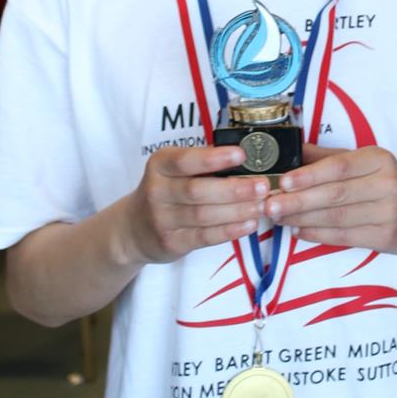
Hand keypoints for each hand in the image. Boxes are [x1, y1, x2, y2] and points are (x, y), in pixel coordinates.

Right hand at [127, 145, 267, 264]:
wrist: (134, 228)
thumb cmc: (165, 192)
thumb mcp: (172, 171)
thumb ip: (201, 164)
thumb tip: (246, 161)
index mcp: (160, 165)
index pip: (186, 160)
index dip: (214, 158)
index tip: (242, 155)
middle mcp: (157, 191)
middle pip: (197, 190)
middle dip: (234, 188)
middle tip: (262, 186)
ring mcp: (162, 219)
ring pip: (204, 215)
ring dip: (237, 211)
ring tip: (262, 206)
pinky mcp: (172, 242)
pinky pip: (205, 237)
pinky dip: (230, 230)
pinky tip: (249, 224)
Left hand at [263, 144, 396, 253]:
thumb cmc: (388, 183)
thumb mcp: (366, 162)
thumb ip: (329, 157)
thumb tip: (291, 150)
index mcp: (379, 160)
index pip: (338, 167)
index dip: (309, 175)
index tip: (282, 181)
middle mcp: (386, 185)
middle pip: (335, 194)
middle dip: (297, 201)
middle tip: (269, 205)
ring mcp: (388, 214)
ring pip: (336, 218)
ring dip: (302, 218)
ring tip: (277, 218)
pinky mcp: (386, 238)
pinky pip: (344, 237)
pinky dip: (317, 234)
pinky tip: (298, 231)